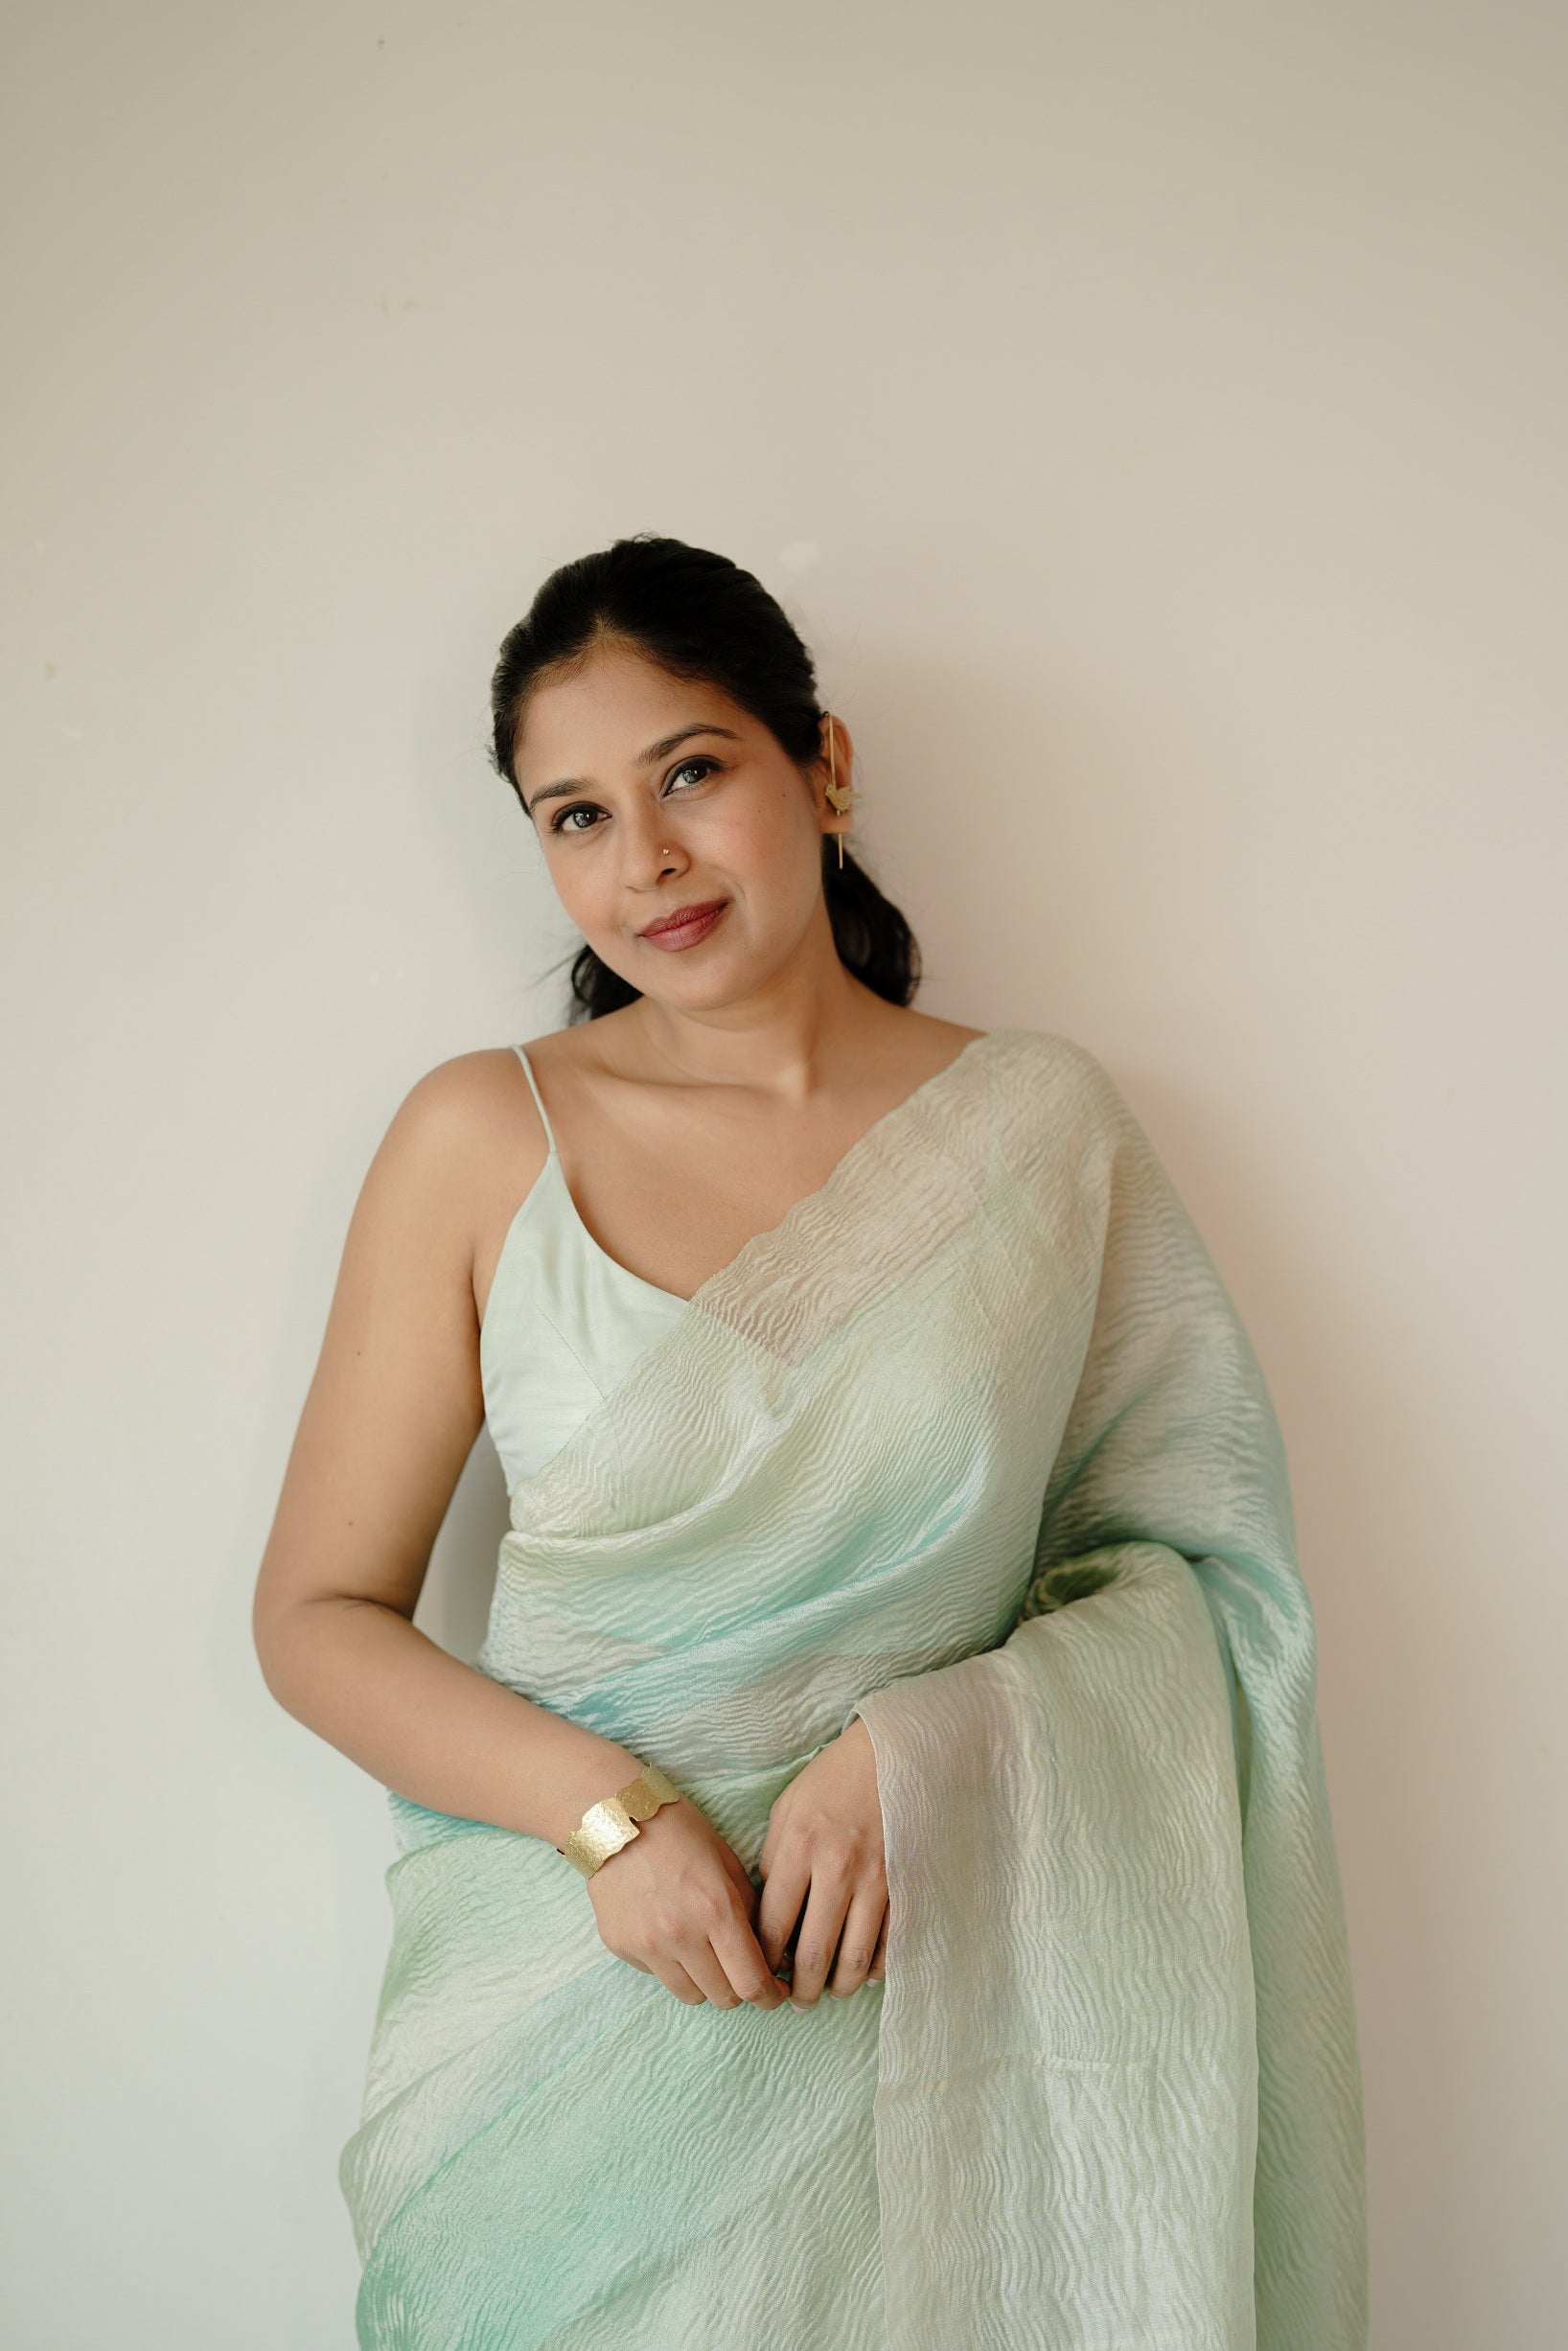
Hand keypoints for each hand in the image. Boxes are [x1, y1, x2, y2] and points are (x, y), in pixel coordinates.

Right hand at [585, 1795, 787, 2010]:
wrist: (615, 1815)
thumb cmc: (679, 1830)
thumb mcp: (727, 1861)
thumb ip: (752, 1910)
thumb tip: (774, 1956)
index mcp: (716, 1908)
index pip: (752, 1981)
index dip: (771, 1996)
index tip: (776, 1992)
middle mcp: (681, 1934)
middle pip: (724, 1998)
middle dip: (741, 1988)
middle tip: (742, 1969)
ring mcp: (647, 1945)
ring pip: (691, 1996)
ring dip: (707, 1983)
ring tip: (706, 1953)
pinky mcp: (621, 1947)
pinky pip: (658, 1976)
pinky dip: (671, 1965)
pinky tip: (669, 1932)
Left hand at [757, 1715, 887, 2006]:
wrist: (891, 1756)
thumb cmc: (831, 1781)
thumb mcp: (786, 1811)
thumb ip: (773, 1862)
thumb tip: (765, 1916)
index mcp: (798, 1849)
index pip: (772, 1927)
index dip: (763, 1960)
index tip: (761, 1972)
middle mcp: (836, 1870)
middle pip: (813, 1954)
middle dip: (801, 1989)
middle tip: (795, 2001)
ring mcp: (875, 1881)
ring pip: (855, 1958)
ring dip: (838, 1986)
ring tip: (828, 1992)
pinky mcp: (904, 1885)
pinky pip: (890, 1944)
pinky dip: (876, 1967)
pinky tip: (864, 1971)